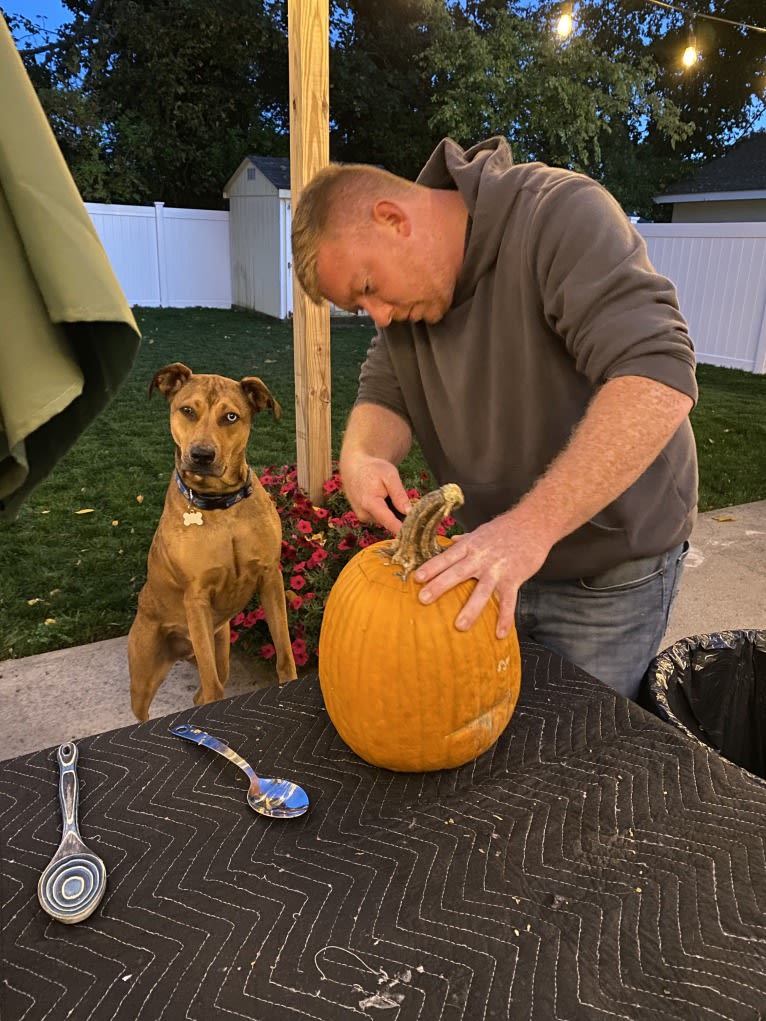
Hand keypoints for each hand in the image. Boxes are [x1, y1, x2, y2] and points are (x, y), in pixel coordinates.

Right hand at [341, 455, 412, 534]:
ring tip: (387, 495)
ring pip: (384, 520)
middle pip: (388, 521)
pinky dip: (384, 511)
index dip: (401, 530)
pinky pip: (379, 517)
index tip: (411, 537)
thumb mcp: (390, 476)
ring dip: (390, 512)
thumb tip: (409, 512)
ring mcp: (362, 517)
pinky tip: (382, 499)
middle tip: (404, 501)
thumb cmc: (373, 469)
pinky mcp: (362, 517)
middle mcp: (364, 514)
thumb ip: (399, 494)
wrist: (354, 466)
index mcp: (370, 503)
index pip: (389, 522)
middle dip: (398, 515)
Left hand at [413, 512, 551, 637]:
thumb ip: (466, 540)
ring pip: (482, 591)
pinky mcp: (514, 578)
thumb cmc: (505, 528)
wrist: (533, 524)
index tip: (416, 578)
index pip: (447, 556)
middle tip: (423, 599)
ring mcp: (498, 569)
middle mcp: (481, 557)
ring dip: (471, 608)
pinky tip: (500, 634)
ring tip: (460, 626)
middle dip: (440, 586)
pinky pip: (509, 601)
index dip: (432, 567)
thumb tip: (452, 542)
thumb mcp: (481, 531)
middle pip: (458, 572)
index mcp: (471, 545)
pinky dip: (505, 618)